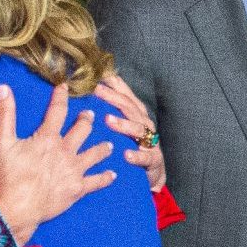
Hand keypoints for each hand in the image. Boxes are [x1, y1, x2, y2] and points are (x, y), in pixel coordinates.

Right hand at [0, 83, 115, 246]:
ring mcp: (74, 170)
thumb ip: (5, 114)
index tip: (64, 88)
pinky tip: (112, 175)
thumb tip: (4, 88)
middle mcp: (66, 151)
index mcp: (48, 138)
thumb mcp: (2, 141)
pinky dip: (105, 177)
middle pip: (82, 130)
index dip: (61, 97)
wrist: (18, 207)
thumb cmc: (8, 175)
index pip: (57, 111)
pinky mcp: (78, 189)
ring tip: (108, 144)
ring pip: (95, 154)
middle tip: (89, 115)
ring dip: (102, 147)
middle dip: (87, 120)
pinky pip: (96, 181)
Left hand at [95, 73, 164, 190]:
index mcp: (137, 113)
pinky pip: (145, 156)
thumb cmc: (135, 146)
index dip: (114, 83)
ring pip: (137, 129)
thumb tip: (92, 91)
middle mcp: (144, 123)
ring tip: (108, 120)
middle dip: (112, 97)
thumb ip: (112, 110)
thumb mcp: (125, 126)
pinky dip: (136, 155)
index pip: (126, 94)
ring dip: (122, 124)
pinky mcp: (153, 159)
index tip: (98, 73)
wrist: (153, 173)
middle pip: (129, 107)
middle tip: (96, 90)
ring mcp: (150, 140)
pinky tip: (126, 154)